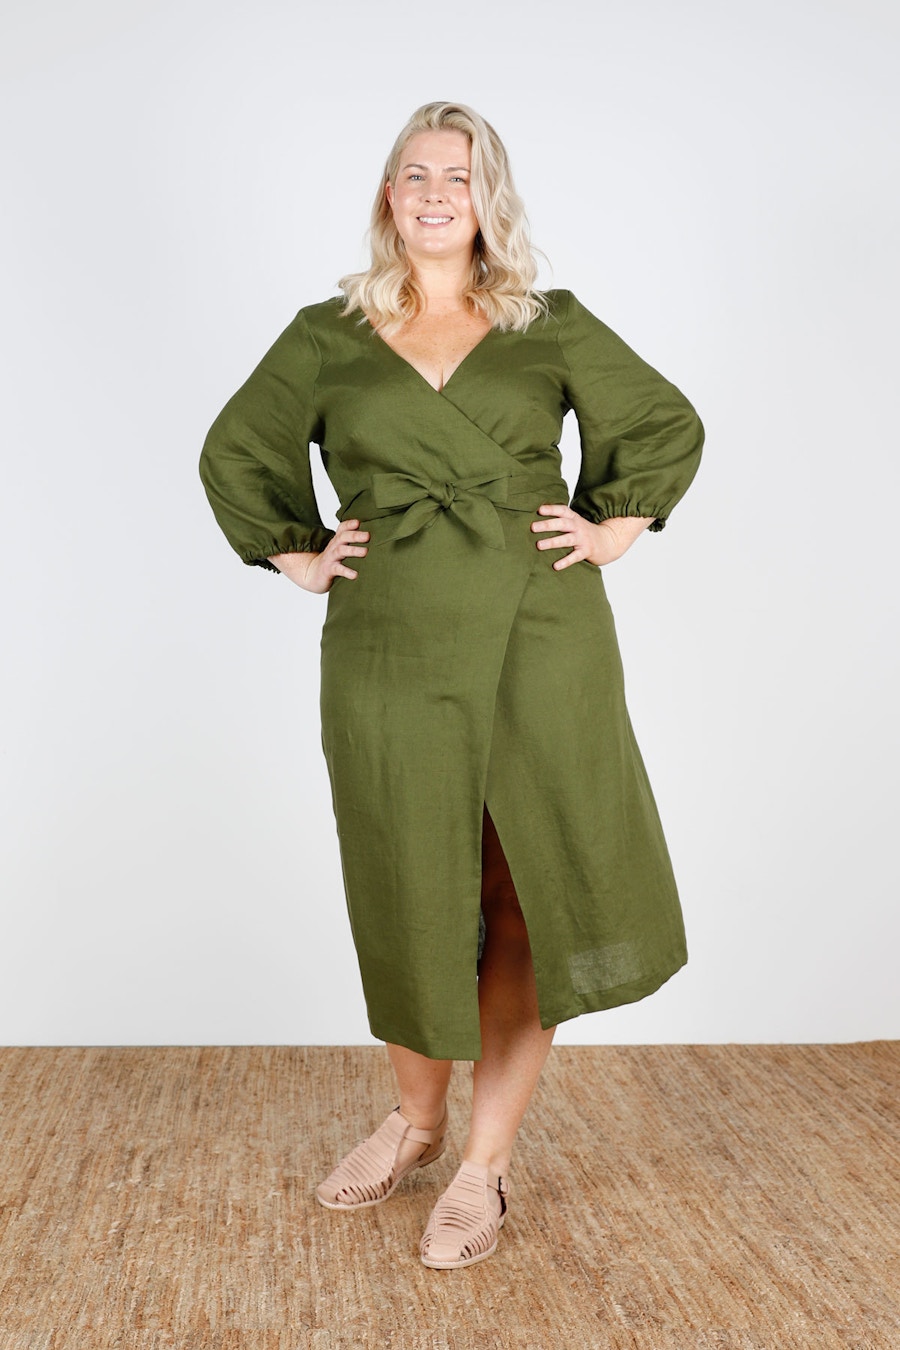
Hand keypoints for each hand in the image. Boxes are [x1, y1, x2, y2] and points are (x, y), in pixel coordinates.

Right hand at [268, 518, 369, 591]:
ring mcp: (330, 558)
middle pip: (343, 537)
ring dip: (353, 550)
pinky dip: (347, 571)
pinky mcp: (329, 570)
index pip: (342, 529)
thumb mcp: (340, 549)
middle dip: (355, 535)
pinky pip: (338, 569)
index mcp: (337, 541)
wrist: (313, 575)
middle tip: (368, 536)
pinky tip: (355, 575)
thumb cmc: (331, 561)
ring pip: (341, 551)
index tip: (358, 522)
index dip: (349, 524)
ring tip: (365, 552)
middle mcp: (333, 547)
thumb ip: (351, 542)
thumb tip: (372, 537)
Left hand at [531, 505, 653, 569]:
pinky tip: (555, 566)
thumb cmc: (583, 532)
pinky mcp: (586, 552)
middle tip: (533, 527)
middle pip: (562, 524)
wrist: (607, 541)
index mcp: (574, 518)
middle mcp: (578, 527)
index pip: (562, 510)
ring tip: (539, 545)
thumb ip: (560, 519)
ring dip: (552, 542)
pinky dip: (565, 561)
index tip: (539, 510)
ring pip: (566, 540)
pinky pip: (575, 557)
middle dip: (547, 525)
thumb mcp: (574, 522)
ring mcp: (582, 539)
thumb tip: (536, 518)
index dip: (551, 509)